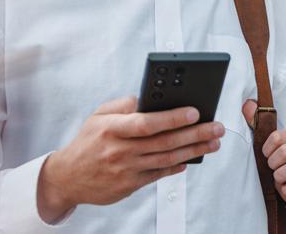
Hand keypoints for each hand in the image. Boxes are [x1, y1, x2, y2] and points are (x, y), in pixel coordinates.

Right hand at [37, 96, 225, 221]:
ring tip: (213, 143)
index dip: (172, 118)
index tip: (195, 112)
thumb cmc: (87, 142)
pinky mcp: (130, 185)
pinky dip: (177, 167)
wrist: (68, 177)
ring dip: (194, 150)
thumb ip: (121, 105)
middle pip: (164, 142)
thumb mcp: (97, 116)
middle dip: (195, 134)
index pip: (147, 123)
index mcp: (112, 128)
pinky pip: (159, 174)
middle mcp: (120, 150)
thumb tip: (145, 99)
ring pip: (167, 159)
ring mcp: (126, 169)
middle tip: (216, 128)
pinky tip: (192, 159)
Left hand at [241, 99, 285, 209]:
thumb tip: (247, 104)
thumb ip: (259, 124)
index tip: (266, 155)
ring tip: (280, 178)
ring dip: (280, 176)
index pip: (277, 137)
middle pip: (284, 152)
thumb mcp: (275, 145)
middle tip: (273, 168)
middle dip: (272, 163)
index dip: (266, 149)